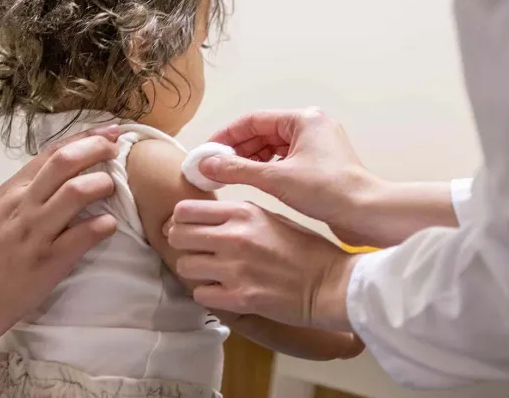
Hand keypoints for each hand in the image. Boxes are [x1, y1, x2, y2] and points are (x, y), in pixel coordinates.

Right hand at [0, 127, 120, 337]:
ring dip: (102, 184)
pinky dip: (102, 226)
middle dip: (97, 148)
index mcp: (10, 192)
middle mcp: (24, 205)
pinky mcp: (49, 261)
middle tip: (117, 149)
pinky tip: (109, 225)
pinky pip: (82, 235)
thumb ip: (20, 196)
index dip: (83, 138)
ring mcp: (36, 232)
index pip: (51, 153)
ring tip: (113, 188)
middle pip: (66, 162)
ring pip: (76, 192)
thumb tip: (51, 182)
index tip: (107, 131)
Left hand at [166, 199, 356, 330]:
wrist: (331, 283)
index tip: (187, 228)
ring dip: (194, 271)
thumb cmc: (305, 248)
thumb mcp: (270, 218)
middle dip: (181, 244)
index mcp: (242, 212)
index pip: (184, 210)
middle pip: (177, 236)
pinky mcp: (240, 298)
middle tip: (194, 252)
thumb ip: (236, 216)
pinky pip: (200, 295)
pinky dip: (208, 294)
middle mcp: (234, 237)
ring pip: (184, 267)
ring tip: (211, 273)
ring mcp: (235, 269)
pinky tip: (223, 291)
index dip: (180, 220)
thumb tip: (202, 219)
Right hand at [204, 109, 383, 245]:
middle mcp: (312, 127)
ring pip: (274, 148)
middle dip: (238, 150)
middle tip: (214, 167)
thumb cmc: (328, 191)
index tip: (208, 151)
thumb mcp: (276, 179)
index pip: (254, 120)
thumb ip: (237, 170)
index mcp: (304, 119)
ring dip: (251, 160)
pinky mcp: (322, 165)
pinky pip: (286, 160)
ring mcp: (318, 146)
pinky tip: (254, 182)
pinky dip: (268, 169)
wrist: (367, 214)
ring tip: (229, 177)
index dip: (227, 135)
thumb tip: (207, 164)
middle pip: (263, 133)